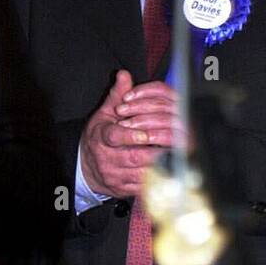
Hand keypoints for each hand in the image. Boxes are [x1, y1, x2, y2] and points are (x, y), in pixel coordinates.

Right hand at [79, 69, 186, 198]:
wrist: (86, 167)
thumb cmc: (100, 137)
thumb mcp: (104, 114)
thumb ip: (117, 95)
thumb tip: (124, 75)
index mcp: (102, 137)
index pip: (115, 137)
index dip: (131, 135)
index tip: (146, 133)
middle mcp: (107, 158)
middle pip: (133, 156)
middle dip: (156, 150)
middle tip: (177, 144)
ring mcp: (115, 176)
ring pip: (141, 173)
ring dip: (162, 165)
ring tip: (179, 156)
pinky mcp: (123, 189)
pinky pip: (142, 187)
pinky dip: (158, 179)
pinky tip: (171, 171)